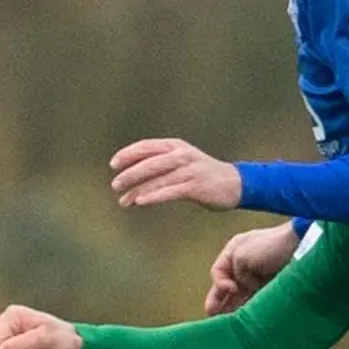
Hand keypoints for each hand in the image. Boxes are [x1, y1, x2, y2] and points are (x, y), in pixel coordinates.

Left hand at [110, 138, 242, 209]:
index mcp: (176, 146)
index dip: (128, 154)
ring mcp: (190, 171)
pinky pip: (170, 191)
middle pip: (150, 163)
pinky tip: (141, 202)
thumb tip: (132, 173)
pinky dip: (154, 196)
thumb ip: (162, 162)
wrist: (235, 183)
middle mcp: (182, 155)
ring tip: (123, 200)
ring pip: (158, 179)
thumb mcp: (183, 160)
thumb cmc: (203, 174)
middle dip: (130, 174)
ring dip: (138, 190)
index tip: (113, 164)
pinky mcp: (196, 186)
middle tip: (115, 185)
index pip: (147, 146)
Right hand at [205, 221, 300, 314]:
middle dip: (219, 302)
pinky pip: (256, 299)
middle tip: (212, 318)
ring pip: (241, 295)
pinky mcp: (271, 285)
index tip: (230, 289)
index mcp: (234, 251)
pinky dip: (250, 308)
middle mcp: (244, 264)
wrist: (303, 246)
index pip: (218, 272)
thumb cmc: (271, 246)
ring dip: (234, 308)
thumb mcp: (241, 255)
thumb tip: (241, 287)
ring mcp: (258, 275)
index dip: (219, 284)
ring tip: (227, 325)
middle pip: (227, 287)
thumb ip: (233, 273)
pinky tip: (245, 319)